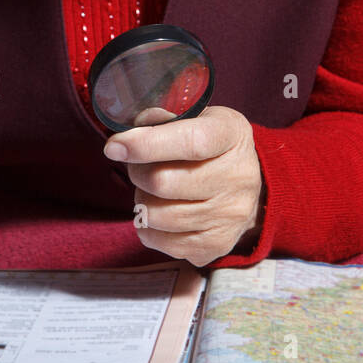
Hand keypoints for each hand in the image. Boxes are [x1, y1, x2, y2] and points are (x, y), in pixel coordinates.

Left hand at [105, 105, 264, 266]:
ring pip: (159, 216)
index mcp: (232, 134)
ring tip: (151, 192)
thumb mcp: (197, 119)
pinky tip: (158, 214)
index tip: (114, 147)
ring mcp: (230, 214)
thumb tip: (128, 136)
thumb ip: (163, 120)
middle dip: (137, 174)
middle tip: (138, 168)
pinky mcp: (218, 244)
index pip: (190, 142)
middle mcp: (238, 176)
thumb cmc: (212, 148)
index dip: (147, 144)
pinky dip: (149, 229)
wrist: (247, 188)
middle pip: (164, 183)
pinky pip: (164, 243)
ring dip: (142, 203)